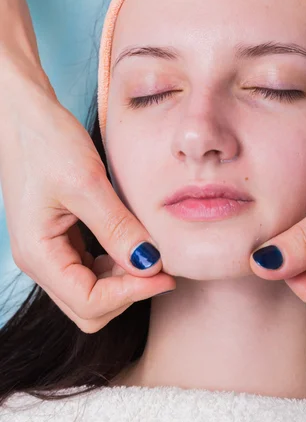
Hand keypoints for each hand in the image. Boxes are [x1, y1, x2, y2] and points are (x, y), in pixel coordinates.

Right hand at [0, 75, 175, 333]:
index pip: (89, 302)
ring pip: (91, 292)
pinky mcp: (60, 238)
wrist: (24, 113)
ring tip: (151, 253)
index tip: (166, 274)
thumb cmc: (46, 141)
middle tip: (160, 265)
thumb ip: (118, 228)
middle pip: (89, 308)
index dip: (131, 294)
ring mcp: (49, 251)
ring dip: (123, 281)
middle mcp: (41, 261)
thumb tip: (150, 264)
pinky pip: (90, 269)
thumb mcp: (87, 183)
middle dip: (127, 293)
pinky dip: (115, 265)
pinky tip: (133, 243)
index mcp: (39, 254)